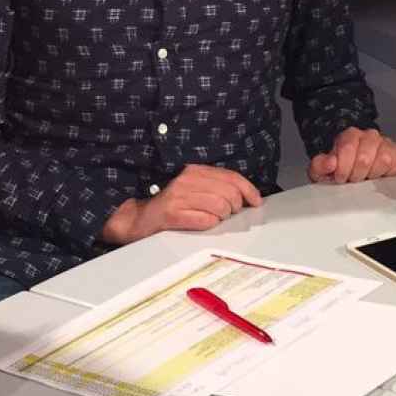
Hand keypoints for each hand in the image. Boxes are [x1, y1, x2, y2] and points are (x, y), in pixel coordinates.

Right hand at [101, 164, 263, 244]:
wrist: (139, 218)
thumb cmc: (171, 205)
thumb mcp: (193, 188)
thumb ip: (217, 187)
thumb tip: (247, 197)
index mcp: (194, 171)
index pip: (231, 177)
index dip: (248, 190)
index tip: (255, 201)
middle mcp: (187, 180)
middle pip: (229, 193)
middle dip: (235, 207)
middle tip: (229, 214)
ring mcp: (179, 197)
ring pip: (220, 207)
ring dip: (222, 217)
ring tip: (214, 219)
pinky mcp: (173, 214)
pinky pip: (206, 220)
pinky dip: (210, 224)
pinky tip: (203, 224)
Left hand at [309, 127, 395, 183]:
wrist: (357, 169)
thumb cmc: (341, 169)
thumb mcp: (323, 169)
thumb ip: (320, 165)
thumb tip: (330, 164)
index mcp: (351, 136)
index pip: (347, 148)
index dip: (342, 168)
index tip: (340, 178)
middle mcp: (371, 136)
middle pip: (365, 158)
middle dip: (357, 174)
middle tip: (354, 180)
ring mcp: (388, 144)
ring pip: (384, 160)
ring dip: (374, 175)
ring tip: (368, 179)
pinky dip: (392, 174)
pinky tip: (383, 177)